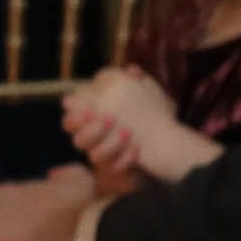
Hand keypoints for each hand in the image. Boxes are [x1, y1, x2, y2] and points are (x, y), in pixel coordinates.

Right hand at [64, 69, 172, 194]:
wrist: (170, 140)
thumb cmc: (152, 114)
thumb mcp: (145, 91)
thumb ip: (133, 79)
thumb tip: (129, 70)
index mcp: (95, 117)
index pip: (71, 118)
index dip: (75, 114)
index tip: (90, 108)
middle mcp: (96, 138)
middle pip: (77, 139)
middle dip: (90, 130)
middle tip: (110, 119)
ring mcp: (105, 155)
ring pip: (93, 155)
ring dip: (110, 143)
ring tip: (128, 133)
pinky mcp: (116, 169)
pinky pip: (112, 168)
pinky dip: (124, 158)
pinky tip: (136, 149)